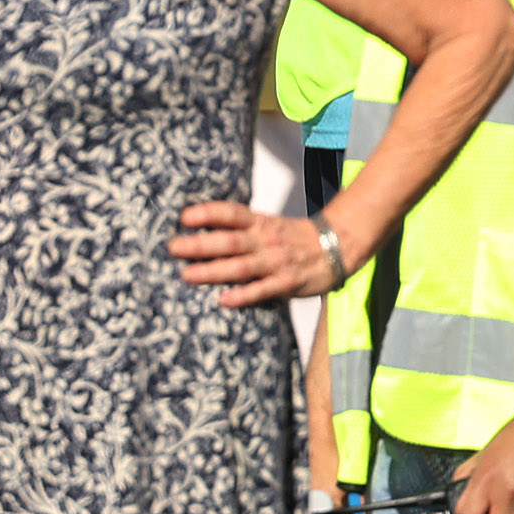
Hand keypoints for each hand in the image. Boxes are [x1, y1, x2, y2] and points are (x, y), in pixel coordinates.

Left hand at [168, 202, 350, 305]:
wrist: (340, 246)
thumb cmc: (295, 238)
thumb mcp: (270, 224)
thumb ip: (241, 227)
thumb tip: (200, 230)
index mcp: (262, 223)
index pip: (232, 214)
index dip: (209, 213)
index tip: (185, 217)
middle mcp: (267, 241)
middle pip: (230, 241)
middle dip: (200, 244)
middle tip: (173, 248)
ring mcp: (277, 262)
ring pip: (242, 266)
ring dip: (213, 271)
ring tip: (187, 275)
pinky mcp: (288, 283)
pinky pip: (263, 290)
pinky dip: (244, 295)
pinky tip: (224, 300)